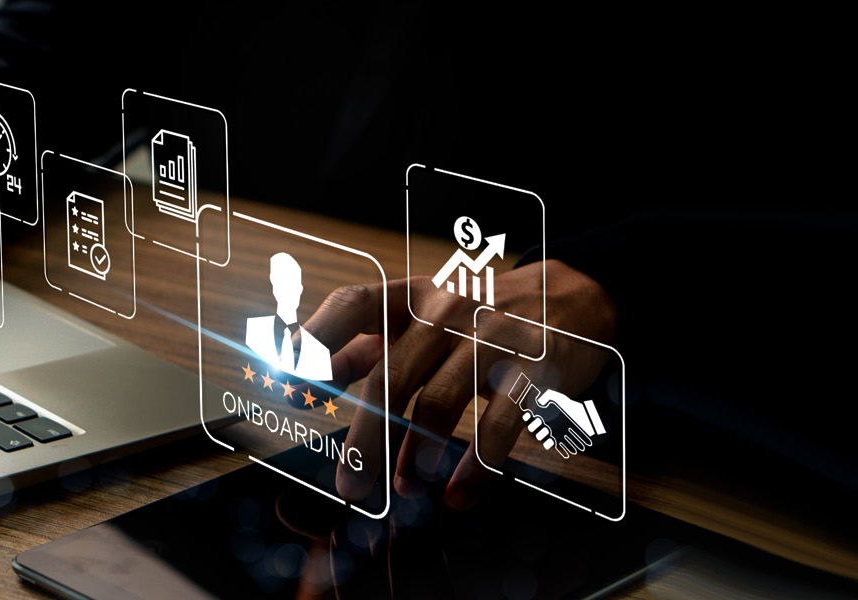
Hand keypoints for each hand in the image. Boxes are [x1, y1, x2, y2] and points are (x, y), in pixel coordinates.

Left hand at [296, 259, 617, 510]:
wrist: (569, 298)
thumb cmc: (477, 316)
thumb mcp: (419, 316)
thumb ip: (363, 342)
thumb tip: (300, 367)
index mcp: (410, 295)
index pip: (351, 305)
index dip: (316, 341)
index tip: (288, 384)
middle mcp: (446, 309)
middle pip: (392, 375)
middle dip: (365, 438)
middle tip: (350, 484)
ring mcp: (492, 335)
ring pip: (441, 401)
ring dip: (417, 455)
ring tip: (405, 490)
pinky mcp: (535, 365)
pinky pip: (501, 421)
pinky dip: (477, 464)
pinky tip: (459, 493)